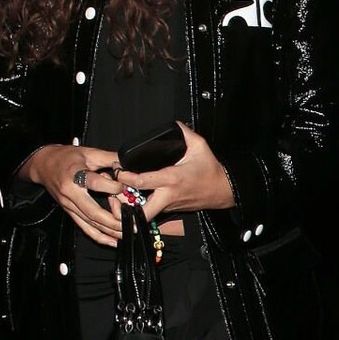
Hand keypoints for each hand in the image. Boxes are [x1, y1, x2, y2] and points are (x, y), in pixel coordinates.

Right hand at [19, 143, 122, 245]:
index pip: (94, 183)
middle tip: (130, 223)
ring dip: (109, 231)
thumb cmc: (65, 157)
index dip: (112, 187)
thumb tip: (127, 163)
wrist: (43, 164)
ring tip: (126, 233)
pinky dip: (98, 236)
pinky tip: (112, 241)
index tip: (125, 187)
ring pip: (90, 223)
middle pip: (93, 212)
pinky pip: (84, 227)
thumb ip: (108, 157)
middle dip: (113, 221)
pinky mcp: (69, 212)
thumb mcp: (88, 152)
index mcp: (74, 175)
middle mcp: (71, 193)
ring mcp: (69, 205)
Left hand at [105, 123, 235, 223]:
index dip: (126, 177)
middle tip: (115, 195)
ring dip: (131, 210)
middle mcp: (168, 195)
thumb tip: (173, 124)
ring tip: (120, 199)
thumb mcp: (199, 146)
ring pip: (145, 215)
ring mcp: (168, 205)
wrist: (223, 190)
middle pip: (141, 212)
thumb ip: (184, 132)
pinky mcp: (170, 209)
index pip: (142, 182)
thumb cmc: (211, 170)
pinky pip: (152, 211)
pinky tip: (135, 199)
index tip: (118, 171)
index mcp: (172, 179)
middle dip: (125, 207)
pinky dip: (141, 208)